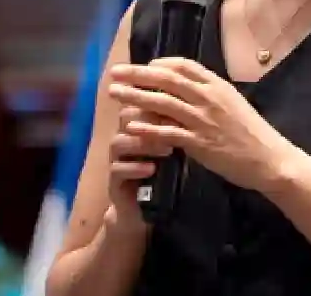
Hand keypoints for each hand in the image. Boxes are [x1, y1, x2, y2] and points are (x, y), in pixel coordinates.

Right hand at [105, 106, 170, 232]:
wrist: (142, 208)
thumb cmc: (161, 174)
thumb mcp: (171, 150)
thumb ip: (177, 131)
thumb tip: (198, 110)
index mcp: (136, 127)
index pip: (141, 105)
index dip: (158, 103)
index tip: (181, 104)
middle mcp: (123, 138)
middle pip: (126, 118)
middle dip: (149, 119)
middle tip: (174, 124)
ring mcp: (116, 159)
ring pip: (119, 142)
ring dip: (143, 144)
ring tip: (167, 150)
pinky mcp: (112, 181)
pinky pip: (117, 170)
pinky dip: (134, 168)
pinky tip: (151, 169)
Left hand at [106, 58, 300, 193]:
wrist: (270, 159)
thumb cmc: (252, 133)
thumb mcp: (234, 103)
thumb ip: (211, 94)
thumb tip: (188, 87)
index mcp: (218, 85)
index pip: (184, 65)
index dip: (160, 63)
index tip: (145, 65)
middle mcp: (209, 97)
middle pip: (167, 79)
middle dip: (138, 74)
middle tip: (115, 72)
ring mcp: (203, 120)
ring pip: (162, 102)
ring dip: (135, 97)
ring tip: (114, 94)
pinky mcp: (200, 143)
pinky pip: (168, 132)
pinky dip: (148, 128)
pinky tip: (131, 127)